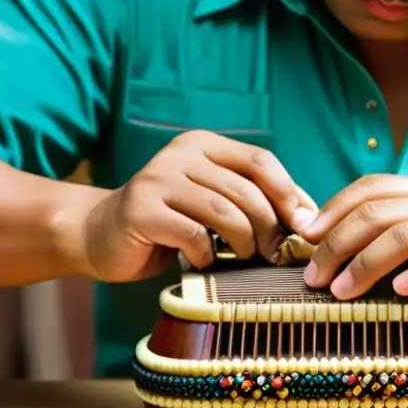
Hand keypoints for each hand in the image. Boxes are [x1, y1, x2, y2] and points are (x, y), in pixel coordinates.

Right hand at [69, 130, 316, 281]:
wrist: (99, 235)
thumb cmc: (168, 223)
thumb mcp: (211, 202)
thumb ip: (251, 200)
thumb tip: (308, 216)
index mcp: (201, 145)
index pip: (259, 160)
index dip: (288, 192)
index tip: (303, 226)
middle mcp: (180, 155)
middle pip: (246, 189)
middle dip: (270, 226)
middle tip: (277, 254)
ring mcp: (158, 180)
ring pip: (224, 211)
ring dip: (244, 242)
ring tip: (245, 258)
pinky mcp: (142, 210)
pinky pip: (193, 234)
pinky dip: (207, 254)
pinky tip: (203, 261)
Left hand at [295, 175, 407, 328]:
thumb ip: (387, 229)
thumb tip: (319, 238)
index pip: (371, 187)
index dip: (332, 209)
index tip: (304, 236)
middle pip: (378, 213)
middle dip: (337, 243)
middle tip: (313, 276)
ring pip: (405, 236)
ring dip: (366, 263)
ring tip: (341, 290)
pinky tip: (399, 293)